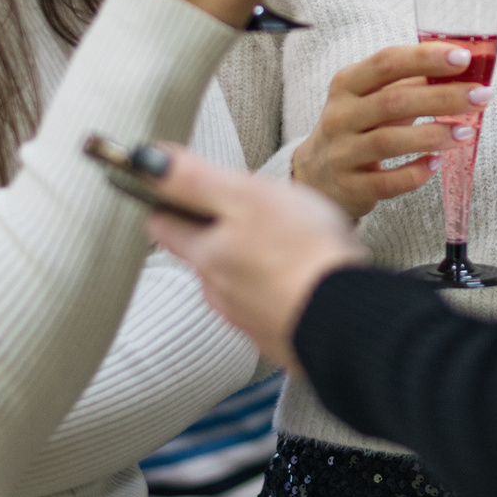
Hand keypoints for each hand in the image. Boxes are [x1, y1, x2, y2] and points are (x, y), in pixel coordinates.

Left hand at [142, 145, 366, 367]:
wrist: (350, 321)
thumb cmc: (303, 252)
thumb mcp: (246, 198)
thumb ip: (194, 179)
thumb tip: (146, 159)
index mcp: (205, 255)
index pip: (164, 224)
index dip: (170, 199)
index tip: (185, 185)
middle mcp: (218, 292)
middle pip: (204, 253)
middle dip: (221, 230)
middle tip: (255, 209)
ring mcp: (249, 320)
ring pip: (238, 280)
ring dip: (254, 261)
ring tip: (288, 243)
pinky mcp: (281, 337)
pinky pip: (270, 305)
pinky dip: (280, 288)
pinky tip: (306, 276)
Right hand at [291, 41, 489, 218]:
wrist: (316, 175)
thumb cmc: (358, 127)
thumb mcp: (371, 98)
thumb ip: (408, 84)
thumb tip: (462, 70)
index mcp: (347, 84)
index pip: (386, 63)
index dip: (425, 58)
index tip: (463, 57)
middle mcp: (340, 116)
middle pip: (392, 102)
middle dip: (442, 97)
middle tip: (480, 95)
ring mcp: (342, 153)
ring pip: (389, 141)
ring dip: (433, 135)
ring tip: (466, 132)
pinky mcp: (350, 187)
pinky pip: (386, 182)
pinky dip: (414, 173)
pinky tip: (436, 164)